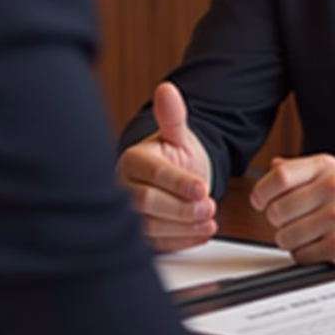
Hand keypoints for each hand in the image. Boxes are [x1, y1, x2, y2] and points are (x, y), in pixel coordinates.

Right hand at [115, 81, 216, 251]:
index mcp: (132, 161)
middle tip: (209, 207)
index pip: (152, 174)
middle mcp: (124, 188)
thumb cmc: (171, 156)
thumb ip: (174, 117)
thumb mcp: (177, 136)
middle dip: (181, 208)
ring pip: (151, 227)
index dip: (178, 183)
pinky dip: (182, 241)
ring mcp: (128, 214)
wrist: (170, 179)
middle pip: (147, 203)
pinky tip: (202, 234)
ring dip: (184, 227)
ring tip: (210, 222)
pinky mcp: (139, 236)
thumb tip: (167, 90)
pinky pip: (157, 244)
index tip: (202, 188)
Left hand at [250, 154, 334, 267]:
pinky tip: (319, 245)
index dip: (262, 192)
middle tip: (291, 221)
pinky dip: (305, 254)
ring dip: (290, 240)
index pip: (279, 177)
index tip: (260, 202)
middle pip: (277, 210)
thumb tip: (273, 167)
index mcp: (326, 167)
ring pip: (286, 236)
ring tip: (308, 234)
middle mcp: (332, 189)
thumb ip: (302, 170)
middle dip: (278, 221)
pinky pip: (302, 255)